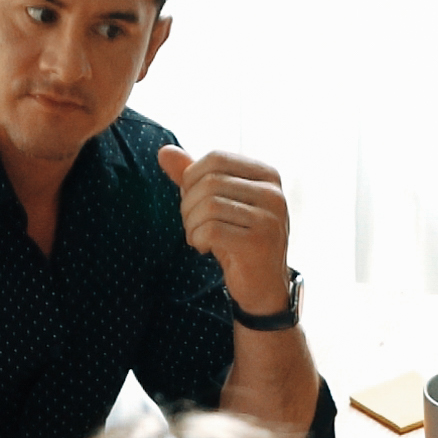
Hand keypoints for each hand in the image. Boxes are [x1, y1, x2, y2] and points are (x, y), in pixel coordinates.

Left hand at [156, 145, 292, 313]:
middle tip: (192, 224)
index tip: (192, 200)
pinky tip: (205, 248)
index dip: (192, 177)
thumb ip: (193, 176)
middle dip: (189, 204)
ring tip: (198, 237)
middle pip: (210, 181)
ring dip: (191, 224)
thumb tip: (164, 151)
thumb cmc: (238, 237)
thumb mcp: (217, 202)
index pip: (217, 158)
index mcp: (267, 175)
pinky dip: (198, 239)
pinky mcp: (259, 243)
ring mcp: (270, 218)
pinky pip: (211, 230)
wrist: (263, 285)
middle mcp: (274, 193)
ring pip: (209, 205)